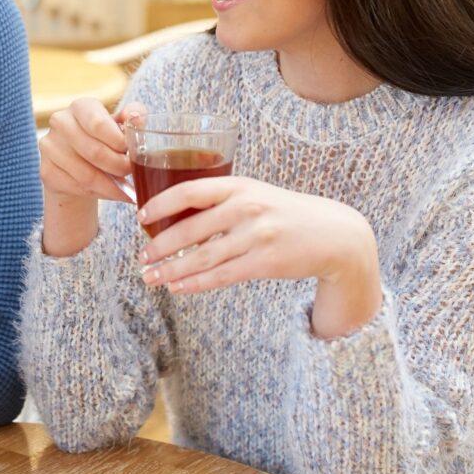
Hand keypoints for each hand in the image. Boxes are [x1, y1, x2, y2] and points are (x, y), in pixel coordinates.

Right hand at [38, 99, 143, 256]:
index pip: (98, 123)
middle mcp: (60, 122)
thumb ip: (133, 118)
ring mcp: (49, 146)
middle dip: (119, 167)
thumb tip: (135, 115)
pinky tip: (109, 192)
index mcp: (81, 106)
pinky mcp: (46, 170)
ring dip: (111, 186)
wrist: (78, 163)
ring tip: (126, 189)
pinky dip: (98, 194)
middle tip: (132, 173)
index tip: (131, 152)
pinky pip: (77, 188)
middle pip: (94, 152)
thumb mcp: (121, 126)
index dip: (118, 142)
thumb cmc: (104, 140)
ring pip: (86, 175)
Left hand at [137, 176, 381, 338]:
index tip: (140, 217)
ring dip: (172, 270)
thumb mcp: (254, 194)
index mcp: (239, 186)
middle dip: (160, 246)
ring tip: (151, 278)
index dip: (161, 203)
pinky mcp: (265, 262)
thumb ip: (221, 199)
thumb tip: (175, 215)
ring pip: (203, 257)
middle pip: (191, 229)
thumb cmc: (283, 212)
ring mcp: (256, 236)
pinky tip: (178, 287)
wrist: (333, 234)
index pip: (190, 191)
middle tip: (141, 258)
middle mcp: (246, 208)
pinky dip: (196, 283)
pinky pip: (222, 276)